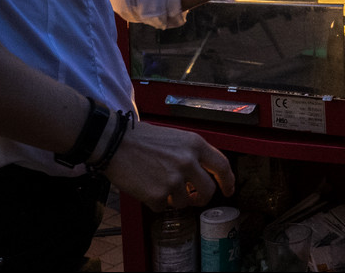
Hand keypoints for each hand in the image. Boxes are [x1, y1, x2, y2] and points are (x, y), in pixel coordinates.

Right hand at [105, 120, 234, 212]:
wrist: (114, 142)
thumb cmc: (143, 138)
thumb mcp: (176, 138)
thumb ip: (192, 154)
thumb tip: (203, 175)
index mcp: (195, 145)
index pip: (222, 166)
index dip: (228, 181)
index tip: (229, 189)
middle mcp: (188, 162)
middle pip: (208, 191)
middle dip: (201, 198)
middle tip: (193, 197)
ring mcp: (174, 180)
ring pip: (184, 202)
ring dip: (173, 199)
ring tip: (159, 184)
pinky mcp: (157, 195)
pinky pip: (162, 207)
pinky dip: (155, 202)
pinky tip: (146, 187)